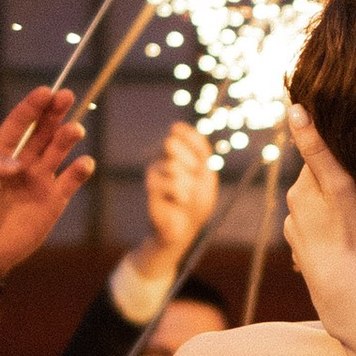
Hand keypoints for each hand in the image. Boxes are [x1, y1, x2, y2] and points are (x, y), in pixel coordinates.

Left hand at [0, 88, 92, 275]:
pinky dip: (80, 171)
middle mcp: (24, 162)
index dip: (31, 108)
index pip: (19, 125)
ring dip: (68, 138)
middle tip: (66, 96)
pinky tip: (84, 163)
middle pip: (43, 131)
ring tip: (75, 129)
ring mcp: (40, 180)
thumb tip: (17, 164)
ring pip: (58, 151)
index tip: (45, 92)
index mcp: (0, 155)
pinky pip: (71, 181)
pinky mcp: (54, 201)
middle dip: (54, 112)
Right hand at [138, 121, 219, 269]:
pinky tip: (178, 203)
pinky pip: (171, 184)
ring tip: (186, 196)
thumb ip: (197, 148)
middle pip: (169, 143)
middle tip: (192, 180)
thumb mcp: (205, 171)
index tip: (200, 163)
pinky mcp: (149, 189)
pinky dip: (182, 195)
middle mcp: (159, 158)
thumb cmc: (196, 200)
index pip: (179, 131)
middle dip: (188, 164)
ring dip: (187, 184)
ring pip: (171, 166)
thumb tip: (174, 126)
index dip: (194, 144)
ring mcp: (152, 172)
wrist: (186, 229)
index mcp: (174, 151)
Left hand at [284, 108, 355, 317]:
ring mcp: (298, 237)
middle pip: (315, 188)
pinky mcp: (306, 259)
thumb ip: (317, 148)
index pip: (318, 162)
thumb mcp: (340, 185)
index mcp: (301, 189)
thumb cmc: (352, 236)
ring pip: (316, 215)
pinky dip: (330, 239)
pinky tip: (347, 248)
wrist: (347, 291)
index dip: (339, 163)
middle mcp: (293, 211)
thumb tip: (294, 108)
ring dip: (332, 216)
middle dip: (334, 190)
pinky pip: (319, 240)